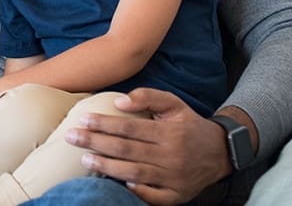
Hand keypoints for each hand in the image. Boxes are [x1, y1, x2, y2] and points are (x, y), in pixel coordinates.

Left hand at [65, 88, 233, 204]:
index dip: (104, 124)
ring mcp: (175, 178)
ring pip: (134, 174)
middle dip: (95, 143)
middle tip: (72, 137)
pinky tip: (116, 183)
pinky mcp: (177, 195)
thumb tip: (119, 101)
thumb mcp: (174, 104)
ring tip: (84, 159)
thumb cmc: (188, 125)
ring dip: (106, 167)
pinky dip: (135, 191)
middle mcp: (172, 156)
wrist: (220, 152)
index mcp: (170, 132)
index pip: (129, 127)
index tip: (82, 119)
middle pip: (126, 150)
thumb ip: (148, 96)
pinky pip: (153, 197)